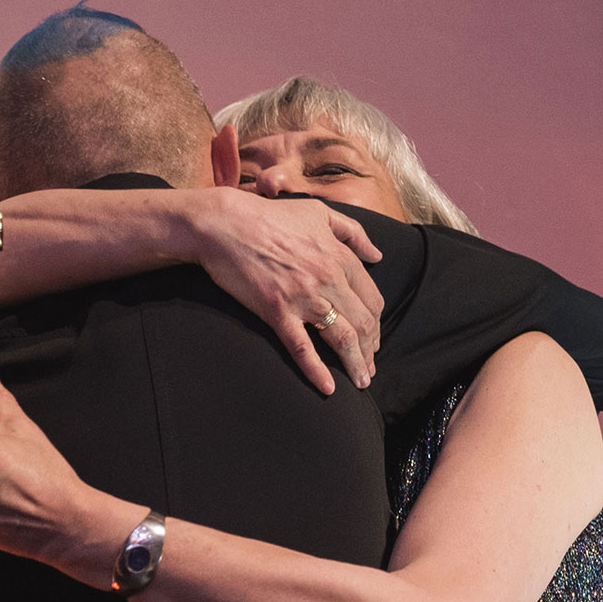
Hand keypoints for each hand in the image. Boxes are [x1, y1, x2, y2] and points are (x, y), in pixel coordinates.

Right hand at [183, 190, 382, 395]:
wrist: (225, 223)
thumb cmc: (270, 216)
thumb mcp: (319, 213)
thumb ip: (353, 232)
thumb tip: (377, 254)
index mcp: (339, 257)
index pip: (372, 299)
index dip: (377, 324)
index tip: (374, 340)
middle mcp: (328, 279)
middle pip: (363, 323)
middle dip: (371, 351)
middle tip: (369, 368)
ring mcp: (303, 297)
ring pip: (342, 338)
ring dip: (356, 364)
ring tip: (361, 382)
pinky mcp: (277, 311)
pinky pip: (302, 347)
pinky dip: (316, 371)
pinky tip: (328, 388)